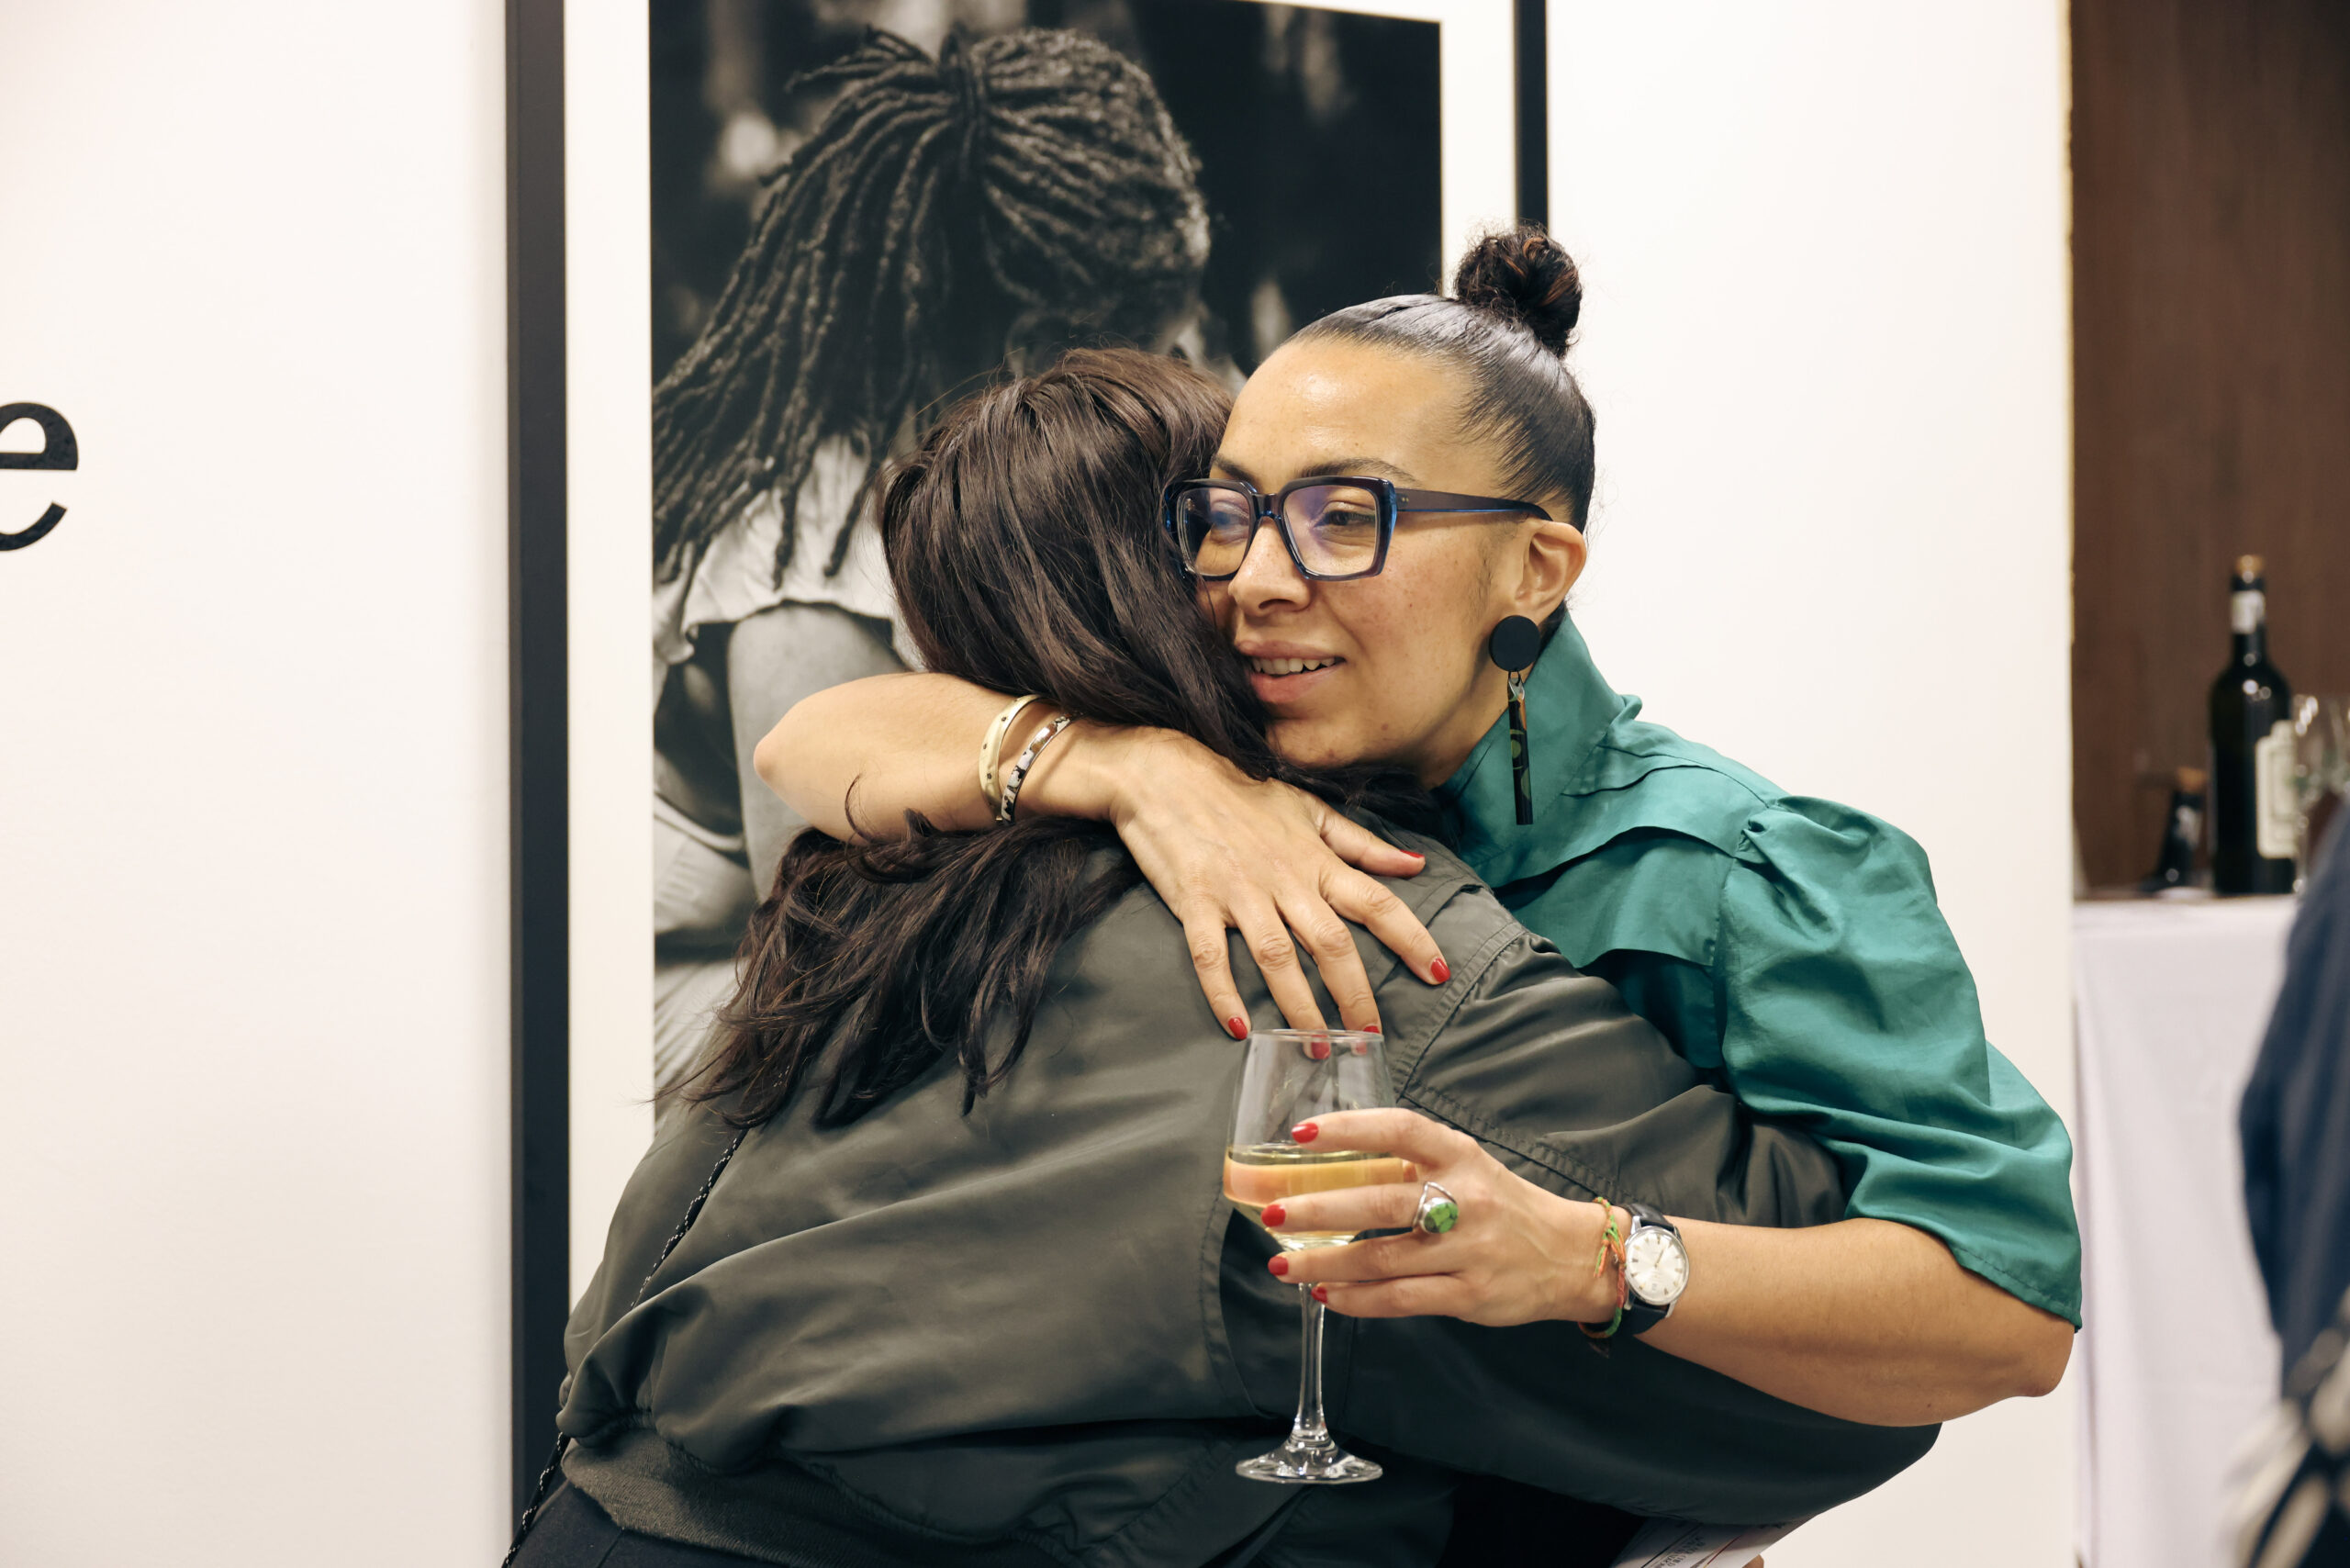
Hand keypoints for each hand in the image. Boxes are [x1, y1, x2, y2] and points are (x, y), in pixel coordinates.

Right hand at [1053, 726, 1447, 1033]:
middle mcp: (1283, 878)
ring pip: (1277, 958)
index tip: (1438, 974)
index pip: (1376, 901)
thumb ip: (1361, 844)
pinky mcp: (1194, 901)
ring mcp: (1238, 891)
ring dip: (1299, 1007)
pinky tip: (1239, 1029)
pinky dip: (1223, 993)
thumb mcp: (1307, 809)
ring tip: (1315, 1048)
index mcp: (1314, 858)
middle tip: (1369, 1038)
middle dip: (1355, 994)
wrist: (1163, 770)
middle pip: (1330, 943)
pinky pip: (1211, 955)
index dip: (1411, 938)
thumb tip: (1415, 864)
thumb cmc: (1239, 789)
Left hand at [1260, 1108, 1623, 1327]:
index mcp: (1459, 1155)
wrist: (1569, 1255)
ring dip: (1325, 1262)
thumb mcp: (1465, 1167)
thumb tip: (1331, 1164)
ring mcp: (1468, 1250)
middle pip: (1380, 1202)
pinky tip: (1326, 1294)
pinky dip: (1357, 1299)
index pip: (1400, 1130)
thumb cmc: (1502, 1205)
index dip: (1349, 1129)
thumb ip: (1409, 1164)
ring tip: (1283, 1265)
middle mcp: (1465, 1199)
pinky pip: (1400, 1299)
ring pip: (1382, 1258)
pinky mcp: (1469, 1295)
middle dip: (1318, 1210)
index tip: (1300, 1134)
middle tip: (1271, 1214)